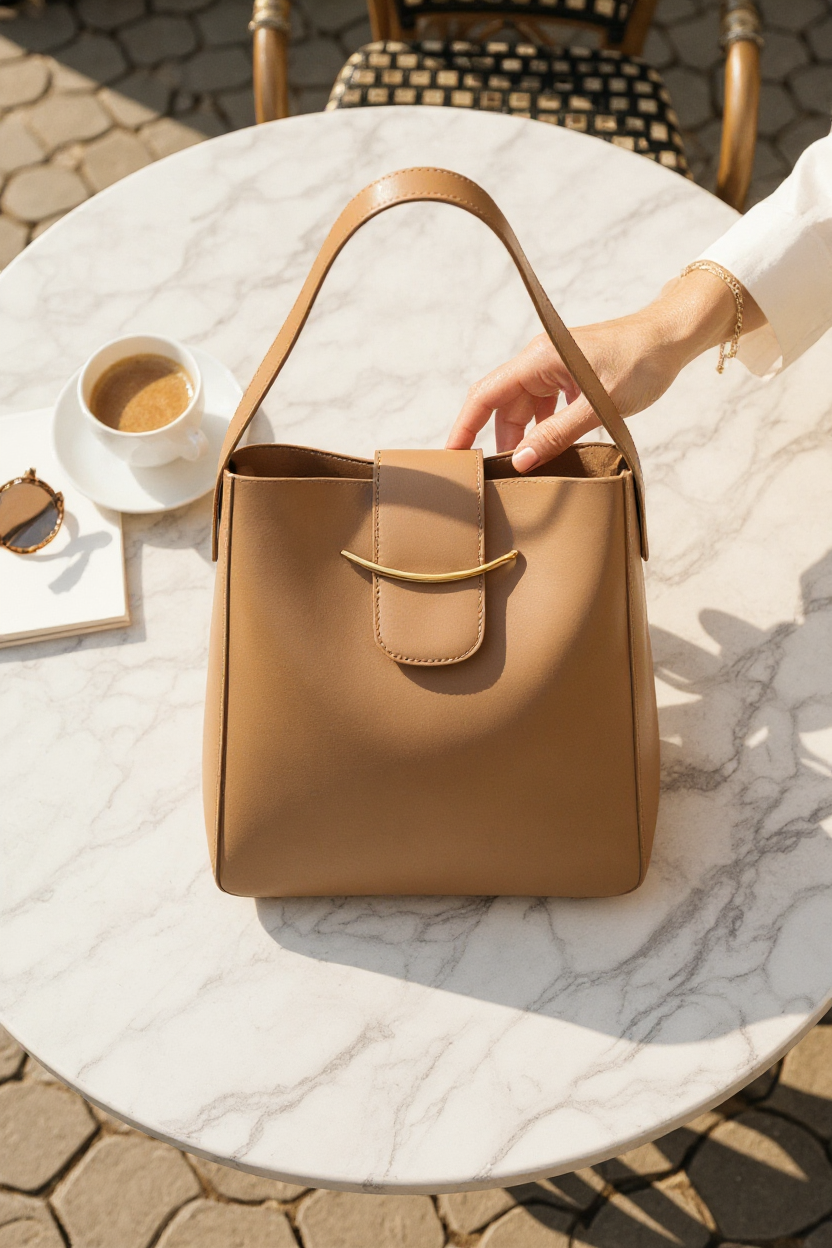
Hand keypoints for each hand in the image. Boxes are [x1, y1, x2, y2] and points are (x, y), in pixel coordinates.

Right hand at [446, 270, 761, 470]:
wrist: (673, 336)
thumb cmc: (642, 361)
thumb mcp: (599, 404)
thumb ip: (557, 434)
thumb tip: (522, 462)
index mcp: (538, 358)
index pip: (485, 394)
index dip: (464, 426)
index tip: (452, 455)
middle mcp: (540, 359)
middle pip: (504, 405)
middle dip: (499, 440)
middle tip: (496, 477)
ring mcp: (555, 366)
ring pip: (526, 407)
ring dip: (525, 437)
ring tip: (526, 469)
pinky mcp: (571, 374)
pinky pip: (546, 404)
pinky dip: (545, 427)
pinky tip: (553, 448)